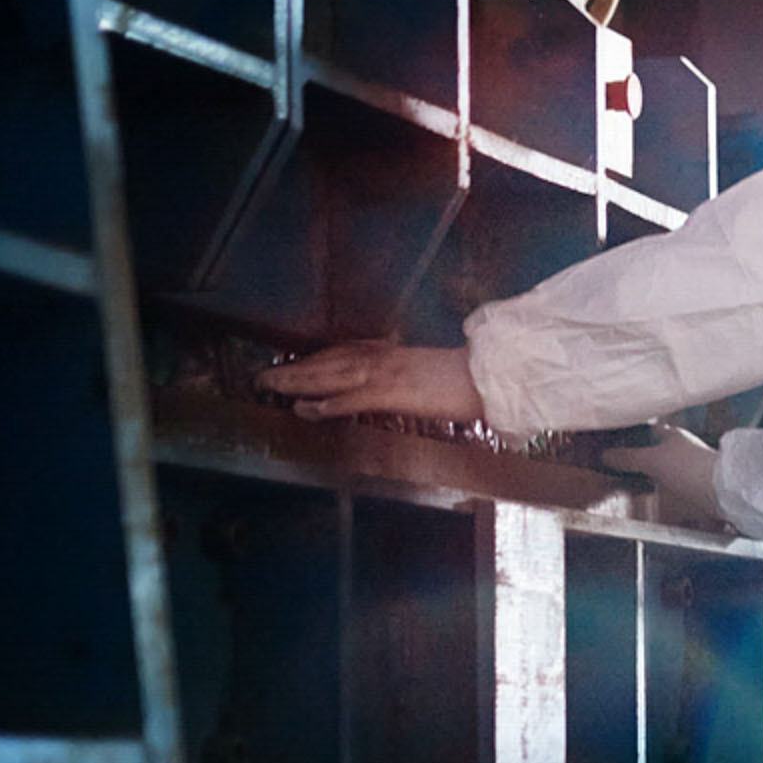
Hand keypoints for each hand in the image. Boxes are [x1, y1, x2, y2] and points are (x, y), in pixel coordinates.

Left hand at [258, 342, 486, 423]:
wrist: (497, 376)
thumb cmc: (479, 379)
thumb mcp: (445, 375)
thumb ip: (426, 378)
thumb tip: (424, 386)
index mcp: (399, 354)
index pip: (349, 352)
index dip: (319, 359)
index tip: (297, 363)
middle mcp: (386, 359)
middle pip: (331, 360)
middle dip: (296, 368)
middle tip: (265, 376)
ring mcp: (387, 374)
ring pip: (331, 375)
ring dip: (297, 382)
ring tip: (269, 387)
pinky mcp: (392, 393)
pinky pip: (350, 399)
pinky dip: (325, 404)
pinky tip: (304, 410)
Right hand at [601, 429, 726, 527]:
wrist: (724, 494)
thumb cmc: (691, 469)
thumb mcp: (652, 460)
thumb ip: (629, 458)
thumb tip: (606, 455)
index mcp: (674, 438)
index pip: (650, 431)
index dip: (634, 435)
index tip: (616, 442)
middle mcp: (685, 453)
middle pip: (660, 455)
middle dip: (644, 464)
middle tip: (623, 473)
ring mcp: (694, 474)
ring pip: (670, 477)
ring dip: (657, 485)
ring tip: (638, 493)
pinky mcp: (700, 495)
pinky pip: (682, 499)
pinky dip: (673, 506)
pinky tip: (663, 513)